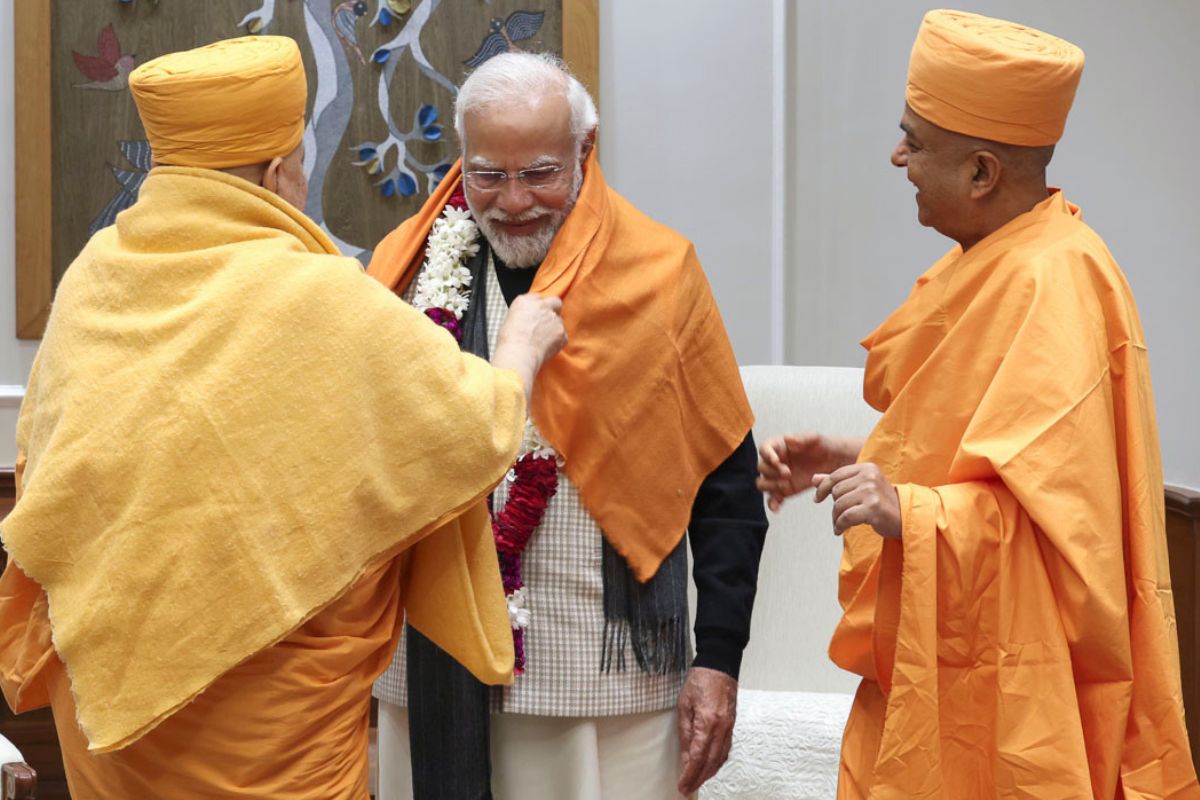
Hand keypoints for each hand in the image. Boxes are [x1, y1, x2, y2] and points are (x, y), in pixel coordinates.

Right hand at [497, 293, 566, 369]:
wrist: (519, 353)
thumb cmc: (510, 341)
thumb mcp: (510, 320)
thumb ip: (524, 315)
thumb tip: (529, 321)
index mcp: (526, 301)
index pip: (538, 298)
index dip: (538, 308)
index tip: (536, 316)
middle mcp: (542, 306)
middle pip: (555, 302)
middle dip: (553, 310)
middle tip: (546, 323)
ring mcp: (554, 318)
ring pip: (559, 321)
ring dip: (554, 328)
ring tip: (542, 341)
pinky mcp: (562, 332)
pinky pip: (563, 336)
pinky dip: (557, 341)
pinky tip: (546, 348)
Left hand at [677, 666, 736, 794]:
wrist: (719, 666)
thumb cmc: (699, 681)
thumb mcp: (684, 705)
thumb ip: (685, 732)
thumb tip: (686, 755)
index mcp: (708, 722)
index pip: (698, 756)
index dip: (690, 773)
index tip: (682, 785)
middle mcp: (722, 728)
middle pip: (711, 762)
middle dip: (699, 778)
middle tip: (687, 789)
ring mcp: (729, 727)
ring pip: (720, 758)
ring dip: (709, 773)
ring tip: (697, 781)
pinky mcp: (732, 725)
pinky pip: (726, 749)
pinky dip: (717, 762)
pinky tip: (710, 766)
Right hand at [756, 433, 859, 511]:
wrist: (834, 462)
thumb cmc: (823, 446)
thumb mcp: (814, 438)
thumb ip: (800, 438)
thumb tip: (786, 438)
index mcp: (779, 446)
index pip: (764, 449)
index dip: (767, 455)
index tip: (777, 460)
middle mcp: (775, 462)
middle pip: (761, 467)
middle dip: (772, 471)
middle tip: (788, 473)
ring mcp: (778, 477)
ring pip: (762, 483)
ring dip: (770, 485)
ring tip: (785, 485)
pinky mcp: (784, 490)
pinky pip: (772, 499)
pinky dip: (772, 504)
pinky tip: (778, 507)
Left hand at [812, 463, 901, 537]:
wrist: (905, 517)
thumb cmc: (881, 503)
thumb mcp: (861, 487)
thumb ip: (838, 482)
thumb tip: (814, 479)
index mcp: (867, 468)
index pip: (836, 476)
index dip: (823, 488)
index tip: (817, 498)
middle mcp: (870, 477)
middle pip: (836, 492)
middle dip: (834, 507)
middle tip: (838, 517)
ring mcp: (872, 491)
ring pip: (839, 505)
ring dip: (836, 518)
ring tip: (840, 524)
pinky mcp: (873, 508)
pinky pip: (845, 517)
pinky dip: (839, 526)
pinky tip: (840, 530)